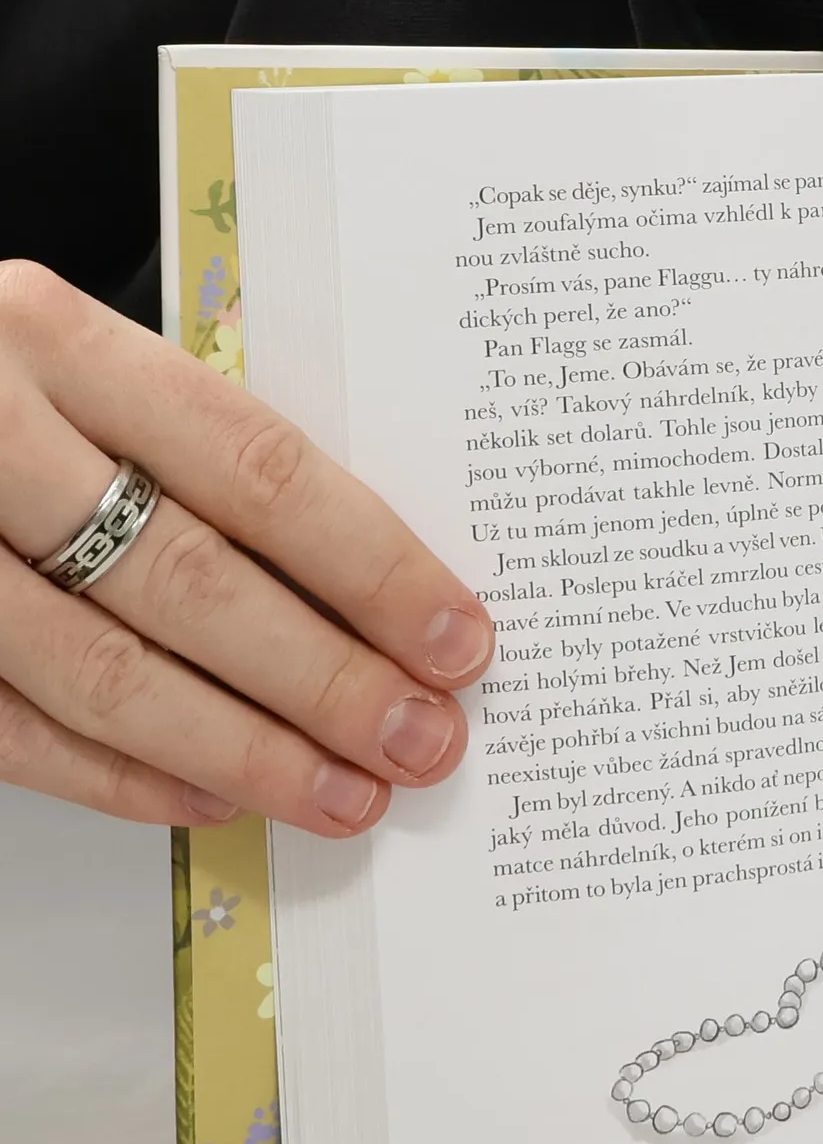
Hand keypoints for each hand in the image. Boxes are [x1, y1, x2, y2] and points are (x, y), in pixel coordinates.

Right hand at [0, 263, 493, 834]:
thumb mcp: (86, 379)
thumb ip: (197, 461)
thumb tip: (370, 598)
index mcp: (56, 344)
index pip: (255, 470)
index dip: (370, 569)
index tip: (456, 641)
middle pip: (192, 580)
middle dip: (328, 680)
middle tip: (419, 739)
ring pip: (104, 673)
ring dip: (245, 751)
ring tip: (344, 794)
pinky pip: (12, 730)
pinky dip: (121, 779)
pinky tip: (217, 799)